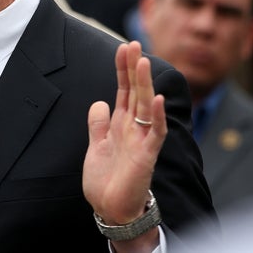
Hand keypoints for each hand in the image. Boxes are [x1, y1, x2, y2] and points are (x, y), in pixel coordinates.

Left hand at [83, 41, 166, 231]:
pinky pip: (155, 133)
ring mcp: (142, 140)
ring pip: (145, 106)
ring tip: (143, 62)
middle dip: (133, 68)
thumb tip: (99, 101)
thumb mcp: (96, 146)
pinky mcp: (147, 156)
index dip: (122, 69)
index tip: (122, 47)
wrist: (112, 209)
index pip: (123, 90)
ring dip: (144, 84)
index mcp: (121, 124)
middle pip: (135, 92)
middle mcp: (134, 128)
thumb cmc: (107, 179)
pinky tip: (155, 99)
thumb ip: (98, 124)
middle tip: (133, 43)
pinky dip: (156, 116)